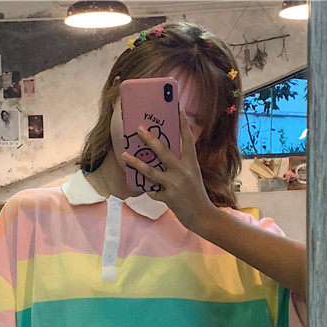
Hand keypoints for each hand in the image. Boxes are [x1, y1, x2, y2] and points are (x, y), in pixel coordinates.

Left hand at [121, 108, 215, 232]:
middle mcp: (183, 171)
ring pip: (151, 171)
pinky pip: (153, 191)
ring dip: (136, 163)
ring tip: (124, 155)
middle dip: (149, 139)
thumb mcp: (193, 175)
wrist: (202, 216)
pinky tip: (152, 191)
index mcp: (192, 163)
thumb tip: (166, 154)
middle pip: (163, 151)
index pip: (187, 140)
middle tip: (139, 128)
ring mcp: (175, 184)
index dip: (183, 124)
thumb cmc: (196, 194)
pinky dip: (151, 191)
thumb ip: (182, 164)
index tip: (178, 109)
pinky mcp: (169, 197)